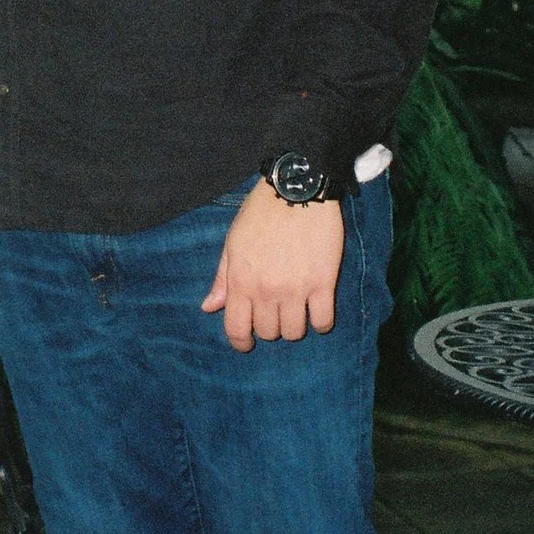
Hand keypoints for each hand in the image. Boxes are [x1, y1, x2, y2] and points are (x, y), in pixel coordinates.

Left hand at [200, 181, 342, 351]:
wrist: (297, 190)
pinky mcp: (323, 283)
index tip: (247, 343)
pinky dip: (320, 323)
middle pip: (268, 332)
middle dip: (269, 328)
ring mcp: (296, 289)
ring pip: (294, 332)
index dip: (240, 342)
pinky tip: (317, 312)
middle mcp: (266, 290)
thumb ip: (222, 278)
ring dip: (294, 326)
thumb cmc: (260, 214)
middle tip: (274, 313)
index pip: (236, 329)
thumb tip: (209, 307)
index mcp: (241, 280)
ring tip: (295, 311)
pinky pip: (323, 321)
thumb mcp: (233, 243)